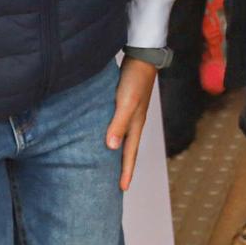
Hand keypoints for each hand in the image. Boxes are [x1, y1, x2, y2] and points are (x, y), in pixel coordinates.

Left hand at [106, 59, 158, 190]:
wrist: (142, 56)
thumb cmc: (135, 78)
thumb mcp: (127, 102)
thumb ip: (119, 123)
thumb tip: (110, 147)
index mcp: (136, 124)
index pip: (130, 154)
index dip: (126, 171)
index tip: (122, 189)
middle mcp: (134, 121)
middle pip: (128, 149)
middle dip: (123, 167)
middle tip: (116, 184)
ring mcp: (129, 112)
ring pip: (122, 138)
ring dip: (117, 152)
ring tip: (108, 164)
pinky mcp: (123, 103)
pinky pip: (117, 126)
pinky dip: (112, 135)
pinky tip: (103, 136)